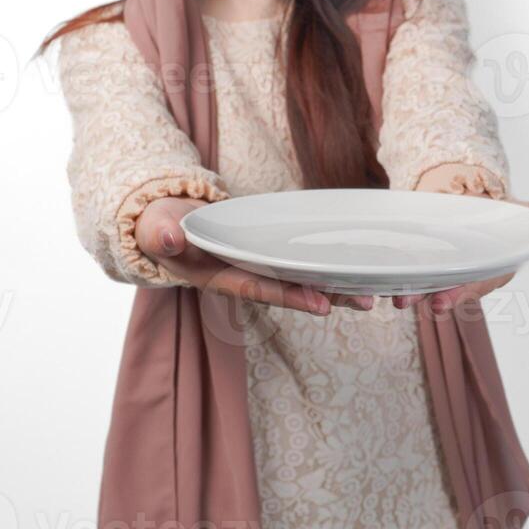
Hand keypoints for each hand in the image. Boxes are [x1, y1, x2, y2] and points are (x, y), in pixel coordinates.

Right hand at [136, 196, 375, 314]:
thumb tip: (171, 240)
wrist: (165, 225)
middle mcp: (242, 277)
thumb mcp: (156, 229)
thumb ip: (162, 236)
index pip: (258, 288)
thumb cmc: (160, 227)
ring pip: (299, 280)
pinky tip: (353, 269)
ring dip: (334, 286)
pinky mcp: (265, 255)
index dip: (289, 296)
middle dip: (327, 296)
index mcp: (217, 276)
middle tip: (367, 301)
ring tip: (372, 293)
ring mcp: (255, 268)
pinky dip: (323, 268)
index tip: (322, 303)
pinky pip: (297, 264)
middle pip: (290, 289)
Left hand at [391, 198, 528, 313]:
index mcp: (493, 270)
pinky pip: (414, 275)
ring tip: (397, 298)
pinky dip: (400, 280)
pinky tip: (383, 284)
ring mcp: (447, 273)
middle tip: (417, 303)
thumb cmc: (504, 221)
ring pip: (430, 287)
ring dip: (414, 293)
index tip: (443, 302)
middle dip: (434, 298)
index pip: (478, 284)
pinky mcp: (427, 265)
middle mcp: (470, 278)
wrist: (479, 209)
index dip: (462, 294)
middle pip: (450, 291)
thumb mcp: (527, 216)